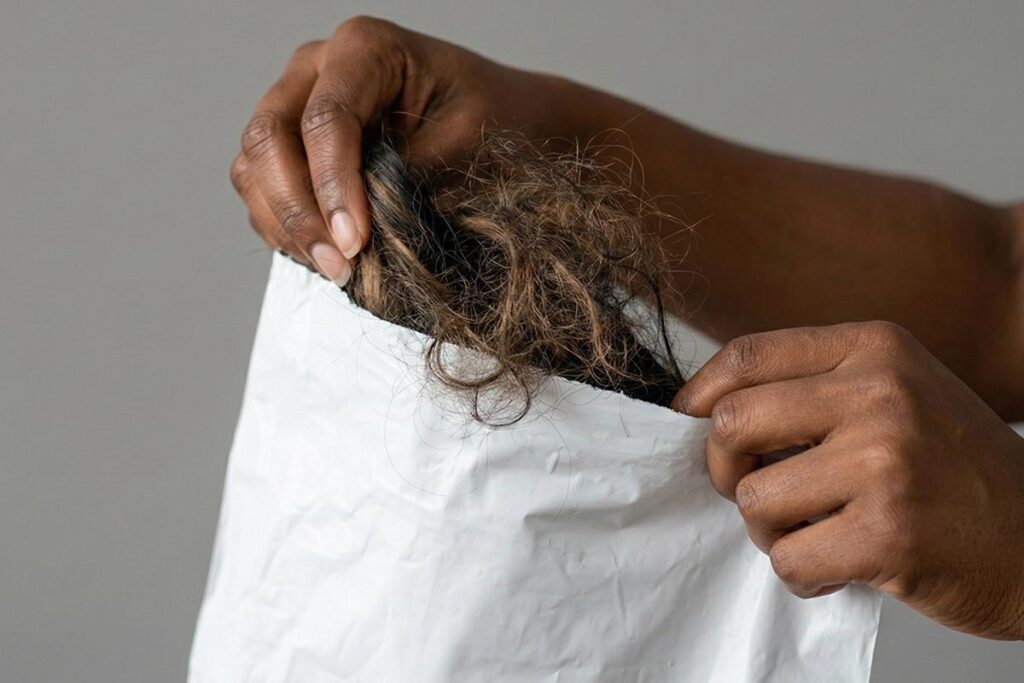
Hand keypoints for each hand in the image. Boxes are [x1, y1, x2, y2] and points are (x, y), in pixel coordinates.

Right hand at [229, 17, 565, 283]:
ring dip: (287, 227)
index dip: (332, 186)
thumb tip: (355, 229)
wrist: (502, 118)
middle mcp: (316, 69)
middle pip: (269, 138)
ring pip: (254, 167)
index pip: (325, 119)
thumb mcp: (464, 142)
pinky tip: (325, 257)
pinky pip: (262, 189)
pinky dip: (285, 229)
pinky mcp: (292, 146)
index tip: (355, 242)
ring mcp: (295, 104)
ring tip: (337, 270)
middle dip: (299, 212)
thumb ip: (405, 177)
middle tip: (339, 266)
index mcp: (364, 47)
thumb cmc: (493, 118)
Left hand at [673, 321, 1023, 639]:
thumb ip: (814, 387)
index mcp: (875, 348)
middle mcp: (880, 393)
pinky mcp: (890, 533)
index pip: (747, 356)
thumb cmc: (954, 470)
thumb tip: (703, 408)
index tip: (689, 422)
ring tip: (816, 534)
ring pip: (753, 499)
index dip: (701, 395)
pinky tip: (839, 569)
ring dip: (770, 532)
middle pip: (732, 423)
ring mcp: (886, 462)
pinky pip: (789, 559)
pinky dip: (802, 575)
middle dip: (724, 470)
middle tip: (756, 493)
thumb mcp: (897, 393)